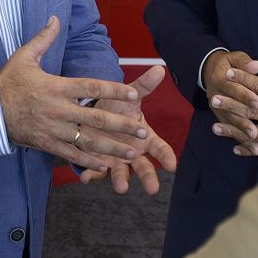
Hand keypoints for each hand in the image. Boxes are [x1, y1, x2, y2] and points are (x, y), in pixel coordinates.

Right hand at [0, 16, 144, 171]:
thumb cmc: (8, 82)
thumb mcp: (24, 57)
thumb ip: (43, 39)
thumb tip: (55, 18)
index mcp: (57, 87)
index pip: (91, 87)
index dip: (114, 90)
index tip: (134, 94)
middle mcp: (58, 109)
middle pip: (97, 118)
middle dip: (123, 125)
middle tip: (144, 130)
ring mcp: (53, 128)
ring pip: (88, 140)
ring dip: (112, 147)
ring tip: (133, 152)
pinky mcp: (46, 143)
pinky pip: (71, 154)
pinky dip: (88, 161)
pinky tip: (105, 166)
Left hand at [77, 65, 177, 194]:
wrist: (94, 113)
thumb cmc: (117, 107)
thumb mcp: (130, 97)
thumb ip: (144, 85)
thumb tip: (159, 68)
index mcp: (145, 138)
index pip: (160, 148)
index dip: (166, 157)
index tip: (172, 165)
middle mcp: (133, 152)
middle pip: (144, 167)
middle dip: (148, 177)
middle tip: (153, 189)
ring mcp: (116, 160)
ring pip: (122, 173)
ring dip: (121, 180)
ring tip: (120, 188)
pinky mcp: (99, 163)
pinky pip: (95, 171)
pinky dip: (92, 175)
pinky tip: (86, 178)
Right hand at [203, 50, 257, 149]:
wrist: (210, 70)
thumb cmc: (229, 64)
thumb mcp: (235, 58)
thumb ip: (245, 62)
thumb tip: (256, 65)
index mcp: (220, 78)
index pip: (233, 88)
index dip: (245, 96)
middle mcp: (215, 94)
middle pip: (230, 109)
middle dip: (243, 120)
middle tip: (255, 130)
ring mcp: (217, 108)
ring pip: (229, 122)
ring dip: (241, 133)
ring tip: (254, 141)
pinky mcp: (221, 116)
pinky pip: (230, 129)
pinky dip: (240, 140)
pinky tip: (252, 148)